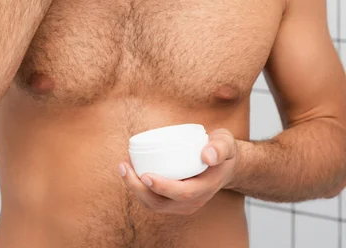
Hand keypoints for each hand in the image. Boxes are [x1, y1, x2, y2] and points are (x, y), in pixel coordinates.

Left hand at [117, 128, 237, 214]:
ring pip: (154, 204)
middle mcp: (193, 201)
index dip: (163, 187)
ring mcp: (183, 203)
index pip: (182, 194)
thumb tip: (207, 155)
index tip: (145, 175)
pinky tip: (129, 173)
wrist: (225, 164)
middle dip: (138, 188)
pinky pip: (153, 200)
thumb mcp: (226, 143)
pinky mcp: (174, 200)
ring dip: (134, 189)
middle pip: (161, 203)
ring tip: (123, 167)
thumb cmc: (222, 151)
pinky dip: (139, 190)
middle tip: (124, 166)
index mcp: (205, 188)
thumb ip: (220, 147)